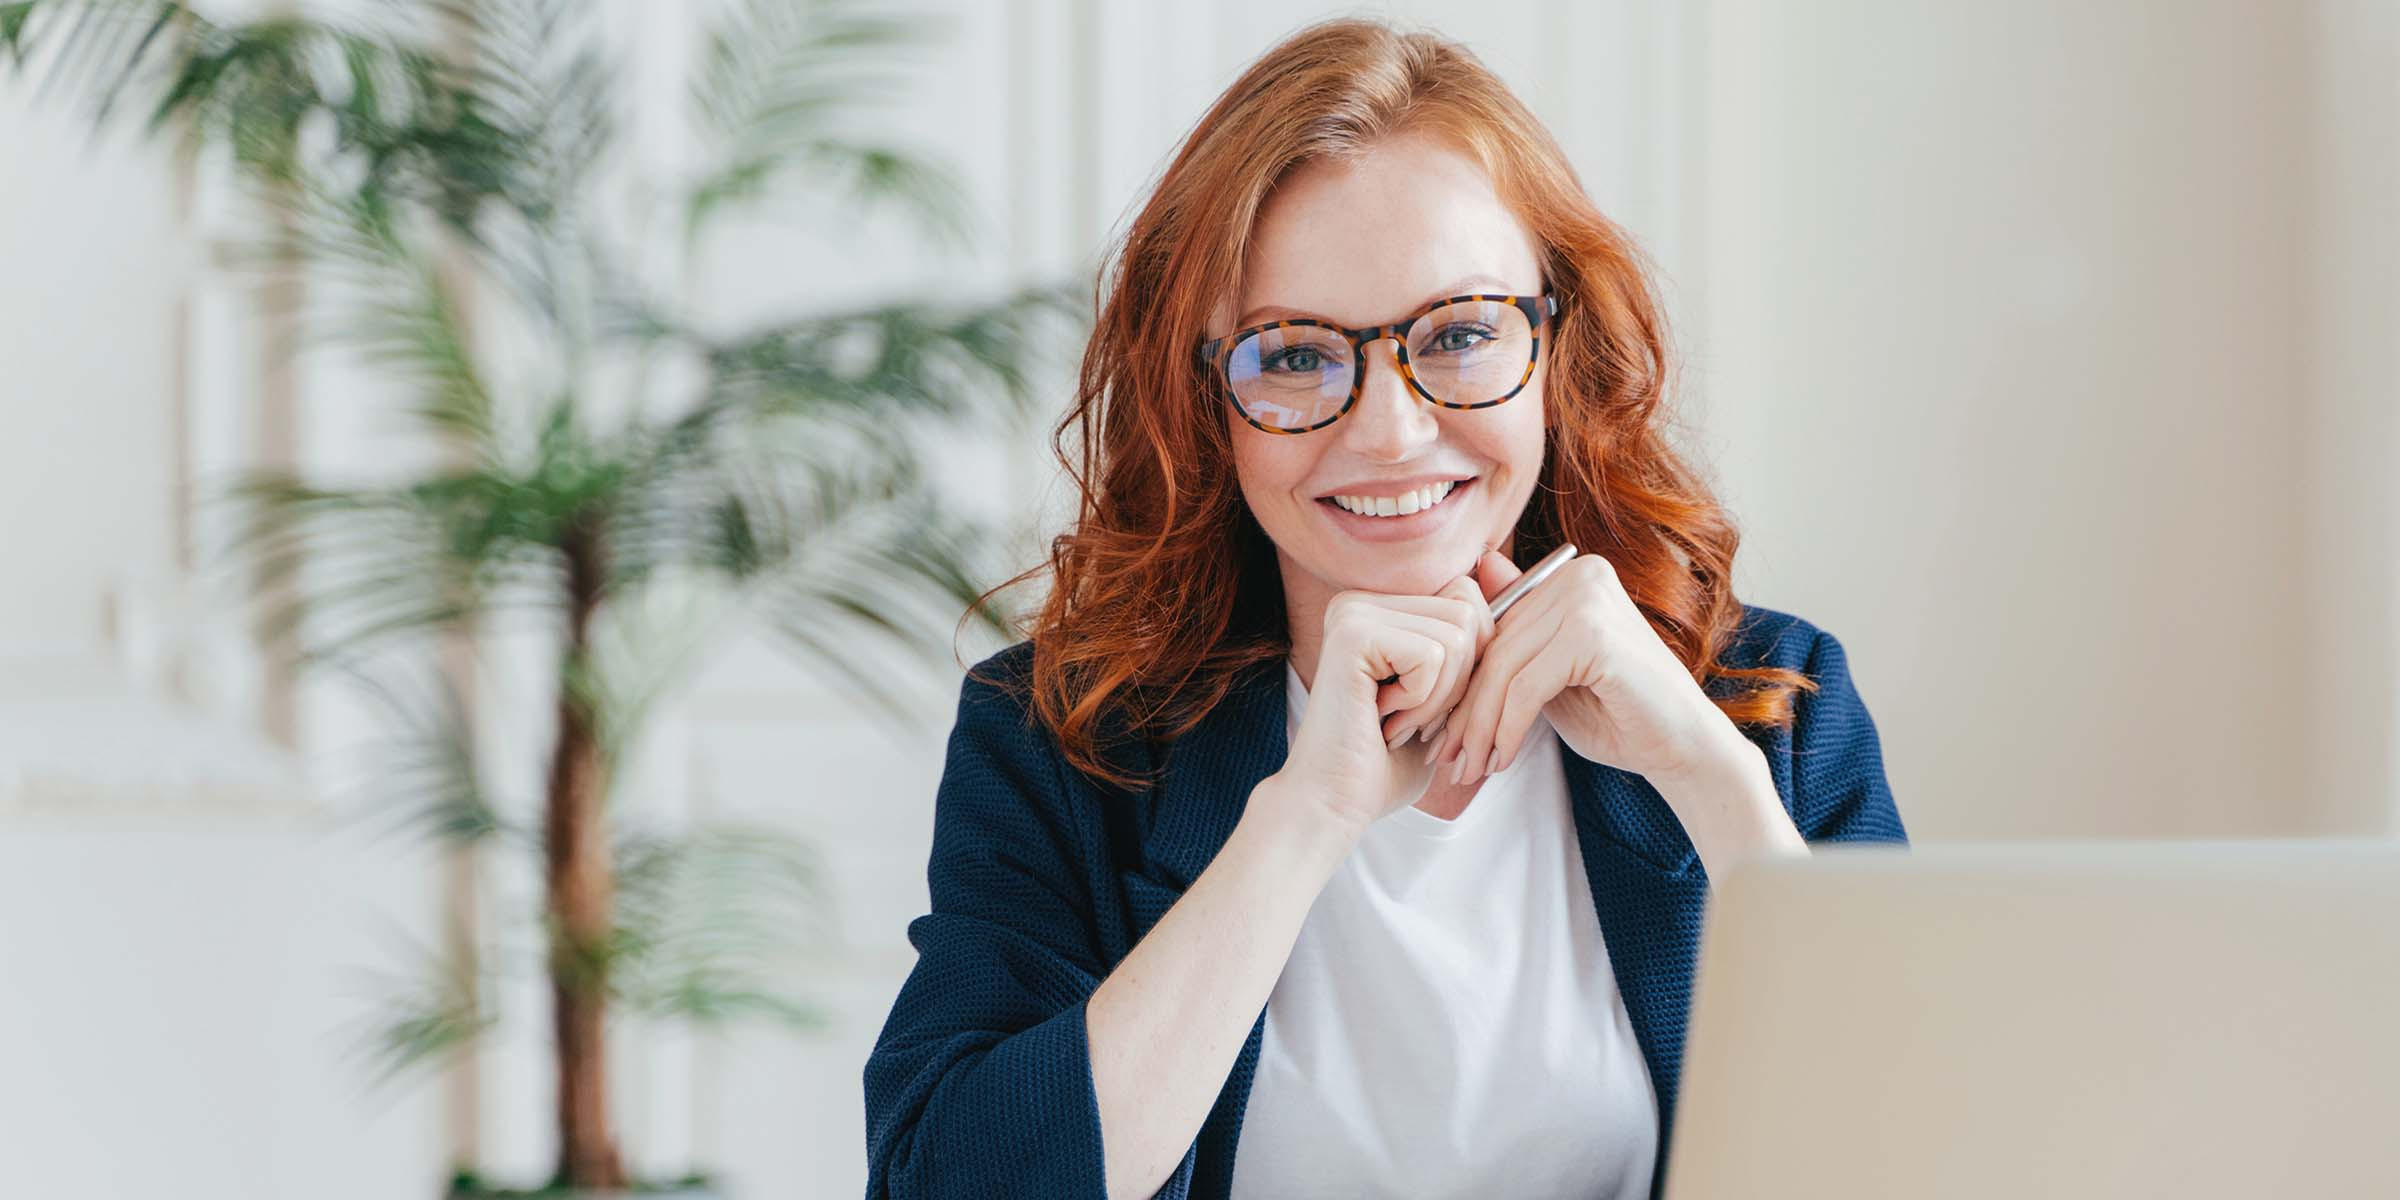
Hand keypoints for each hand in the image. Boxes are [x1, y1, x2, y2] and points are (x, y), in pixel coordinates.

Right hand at [1270, 574, 1492, 833]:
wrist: (1333, 805)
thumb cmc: (1386, 763)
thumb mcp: (1441, 697)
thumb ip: (1470, 646)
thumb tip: (1515, 588)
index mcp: (1379, 607)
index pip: (1467, 598)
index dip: (1472, 662)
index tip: (1430, 708)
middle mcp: (1361, 601)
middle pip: (1467, 612)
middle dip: (1459, 681)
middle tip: (1413, 720)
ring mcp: (1352, 612)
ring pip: (1456, 636)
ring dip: (1439, 697)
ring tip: (1396, 723)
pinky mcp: (1352, 634)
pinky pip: (1433, 655)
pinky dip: (1421, 701)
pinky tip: (1383, 721)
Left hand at [1431, 549, 1744, 786]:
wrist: (1685, 748)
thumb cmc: (1618, 714)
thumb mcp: (1550, 677)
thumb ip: (1515, 642)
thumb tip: (1463, 595)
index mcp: (1572, 577)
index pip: (1496, 627)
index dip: (1465, 682)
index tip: (1443, 730)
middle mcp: (1580, 576)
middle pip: (1496, 646)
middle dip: (1467, 709)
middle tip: (1448, 757)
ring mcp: (1589, 600)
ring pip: (1504, 669)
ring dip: (1481, 727)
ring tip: (1470, 767)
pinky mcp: (1594, 636)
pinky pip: (1526, 687)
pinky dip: (1507, 728)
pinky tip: (1502, 759)